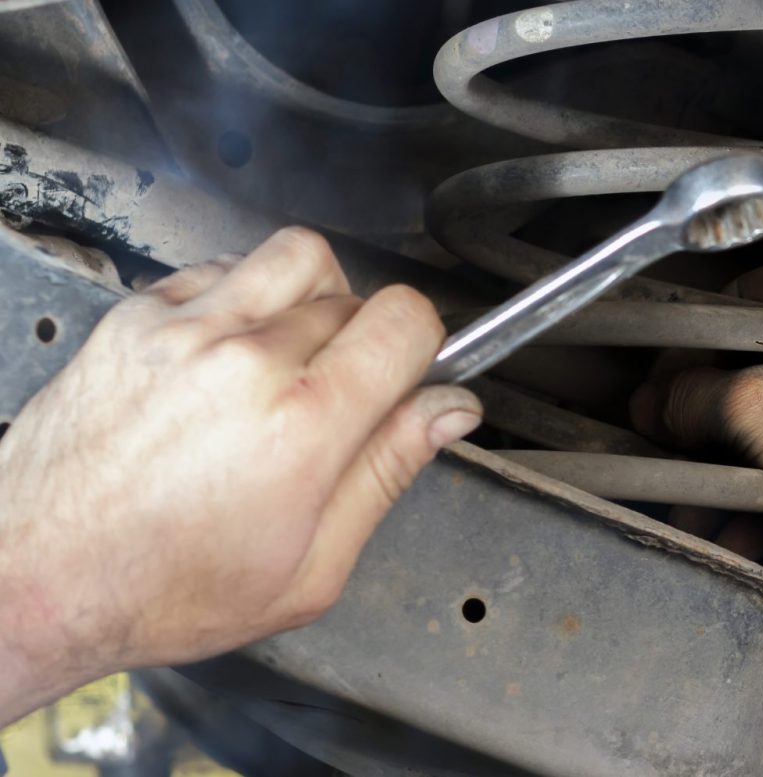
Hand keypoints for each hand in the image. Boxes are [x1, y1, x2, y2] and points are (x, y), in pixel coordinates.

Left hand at [0, 228, 481, 721]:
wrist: (34, 576)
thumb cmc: (160, 588)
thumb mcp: (309, 569)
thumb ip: (387, 473)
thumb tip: (449, 411)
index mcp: (304, 425)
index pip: (407, 320)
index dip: (425, 346)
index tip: (411, 376)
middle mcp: (245, 360)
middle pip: (357, 295)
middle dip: (365, 340)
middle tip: (340, 396)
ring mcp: (184, 330)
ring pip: (295, 257)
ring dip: (314, 296)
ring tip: (295, 354)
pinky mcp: (137, 318)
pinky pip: (221, 269)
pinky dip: (243, 299)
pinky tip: (231, 356)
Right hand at [632, 265, 762, 597]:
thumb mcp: (755, 409)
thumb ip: (694, 398)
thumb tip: (660, 402)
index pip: (755, 290)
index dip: (700, 331)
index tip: (668, 366)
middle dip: (713, 412)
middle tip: (673, 432)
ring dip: (736, 465)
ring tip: (696, 500)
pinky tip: (738, 526)